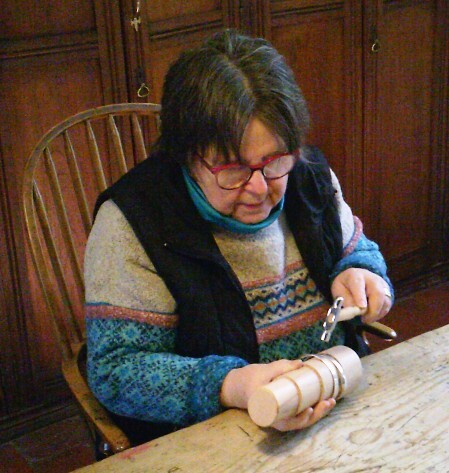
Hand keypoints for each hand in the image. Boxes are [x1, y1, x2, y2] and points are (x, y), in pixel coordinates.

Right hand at [220, 360, 335, 431]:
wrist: (238, 385)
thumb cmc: (249, 379)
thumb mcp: (263, 371)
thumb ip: (281, 367)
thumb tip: (302, 364)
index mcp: (267, 412)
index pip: (285, 422)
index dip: (300, 419)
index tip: (310, 409)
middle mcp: (275, 418)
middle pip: (297, 423)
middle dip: (316, 415)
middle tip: (328, 402)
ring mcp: (280, 416)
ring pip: (301, 420)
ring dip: (318, 413)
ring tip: (330, 401)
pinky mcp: (284, 411)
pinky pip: (299, 414)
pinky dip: (312, 409)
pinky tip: (323, 401)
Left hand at [331, 268, 391, 322]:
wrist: (357, 277)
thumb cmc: (346, 285)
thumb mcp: (338, 290)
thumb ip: (346, 299)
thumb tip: (355, 309)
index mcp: (355, 276)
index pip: (358, 284)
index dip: (360, 296)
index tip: (361, 307)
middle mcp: (371, 278)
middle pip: (377, 293)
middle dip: (373, 310)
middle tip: (364, 319)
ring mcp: (382, 284)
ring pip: (385, 301)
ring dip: (377, 313)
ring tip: (366, 318)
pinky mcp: (388, 291)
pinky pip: (387, 305)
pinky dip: (380, 313)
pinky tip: (372, 315)